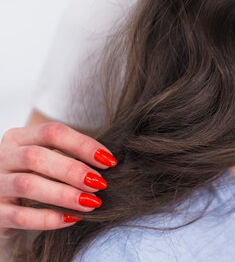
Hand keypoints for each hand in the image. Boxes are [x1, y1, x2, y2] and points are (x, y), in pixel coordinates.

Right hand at [0, 122, 116, 236]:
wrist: (4, 208)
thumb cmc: (35, 179)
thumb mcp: (46, 160)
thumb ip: (68, 156)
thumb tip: (107, 163)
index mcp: (19, 138)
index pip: (52, 132)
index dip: (83, 145)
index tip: (108, 160)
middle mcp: (2, 157)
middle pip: (37, 157)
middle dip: (73, 170)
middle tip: (99, 184)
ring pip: (28, 185)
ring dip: (64, 194)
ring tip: (91, 203)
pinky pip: (20, 216)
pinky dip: (49, 218)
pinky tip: (71, 218)